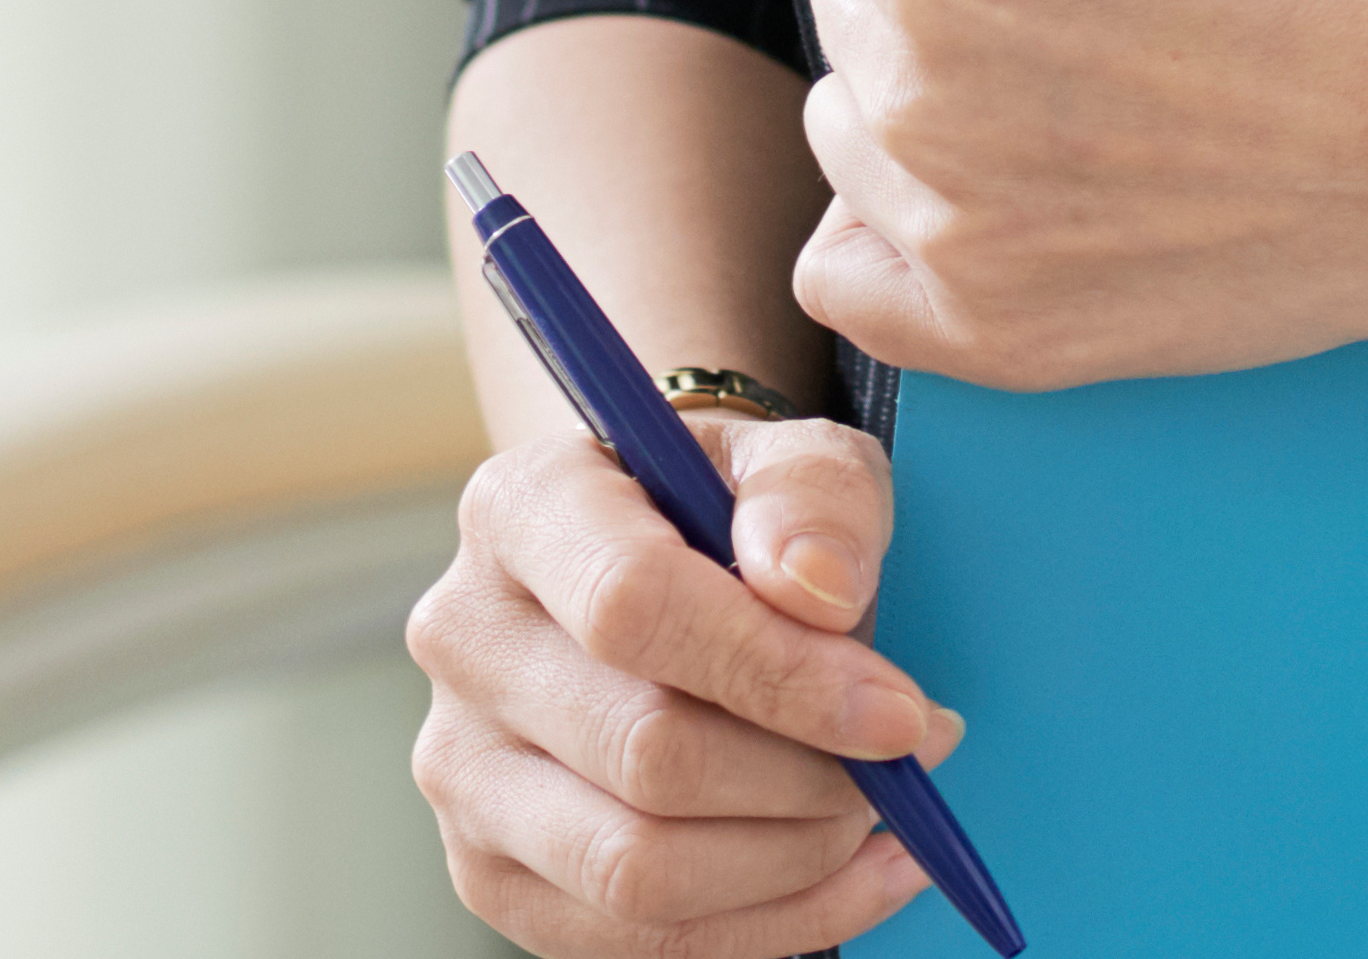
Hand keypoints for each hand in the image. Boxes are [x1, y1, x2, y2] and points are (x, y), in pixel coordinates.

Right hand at [404, 402, 952, 958]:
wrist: (646, 572)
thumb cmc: (725, 514)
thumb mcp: (788, 457)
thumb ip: (814, 496)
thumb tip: (819, 591)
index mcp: (521, 509)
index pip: (632, 605)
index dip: (779, 673)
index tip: (900, 714)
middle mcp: (465, 640)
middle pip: (644, 753)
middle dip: (808, 779)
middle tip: (904, 766)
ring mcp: (462, 770)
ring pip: (636, 868)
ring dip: (793, 860)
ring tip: (877, 816)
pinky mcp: (490, 873)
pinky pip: (636, 942)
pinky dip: (771, 925)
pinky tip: (850, 872)